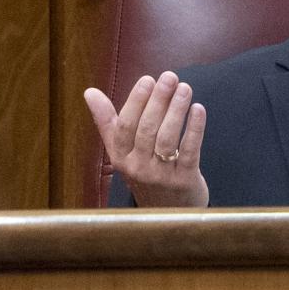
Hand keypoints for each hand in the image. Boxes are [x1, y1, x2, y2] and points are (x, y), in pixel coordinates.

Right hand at [84, 71, 208, 206]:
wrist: (169, 212)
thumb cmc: (146, 171)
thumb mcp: (122, 151)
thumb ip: (108, 122)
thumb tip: (89, 92)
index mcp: (120, 158)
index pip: (124, 126)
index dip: (136, 101)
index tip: (147, 79)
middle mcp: (137, 168)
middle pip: (147, 129)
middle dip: (158, 100)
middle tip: (170, 77)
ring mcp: (160, 176)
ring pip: (167, 138)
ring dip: (176, 110)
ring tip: (185, 88)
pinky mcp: (184, 180)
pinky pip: (189, 151)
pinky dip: (194, 129)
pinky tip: (199, 109)